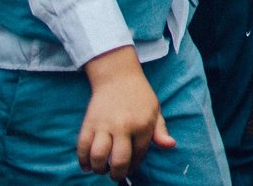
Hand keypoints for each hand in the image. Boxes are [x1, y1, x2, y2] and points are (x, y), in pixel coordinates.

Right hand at [78, 47, 171, 180]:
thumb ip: (161, 131)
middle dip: (117, 174)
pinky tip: (87, 164)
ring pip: (98, 157)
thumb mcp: (155, 110)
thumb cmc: (139, 96)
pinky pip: (82, 147)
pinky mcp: (89, 123)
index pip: (139, 154)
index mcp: (143, 124)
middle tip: (116, 175)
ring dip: (98, 168)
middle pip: (119, 160)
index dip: (134, 165)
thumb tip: (170, 145)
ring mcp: (105, 125)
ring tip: (101, 169)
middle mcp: (124, 126)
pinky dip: (82, 160)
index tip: (131, 167)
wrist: (118, 76)